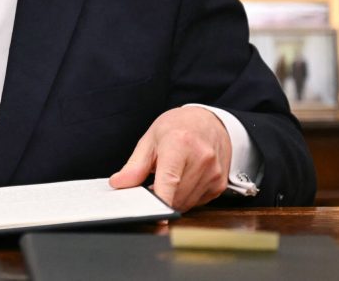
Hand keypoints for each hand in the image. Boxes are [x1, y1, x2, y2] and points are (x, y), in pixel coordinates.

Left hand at [109, 106, 230, 211]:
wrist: (208, 121)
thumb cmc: (177, 127)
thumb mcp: (150, 139)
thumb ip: (134, 165)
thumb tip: (118, 183)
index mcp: (180, 143)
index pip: (169, 179)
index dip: (161, 200)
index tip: (155, 217)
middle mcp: (201, 159)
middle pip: (176, 196)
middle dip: (160, 197)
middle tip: (152, 183)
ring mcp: (214, 173)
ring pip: (186, 203)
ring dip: (173, 198)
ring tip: (170, 177)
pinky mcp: (219, 185)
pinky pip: (197, 202)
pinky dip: (185, 197)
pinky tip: (183, 179)